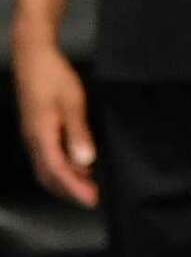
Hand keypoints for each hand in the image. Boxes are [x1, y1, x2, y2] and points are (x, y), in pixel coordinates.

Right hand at [14, 42, 97, 205]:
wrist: (32, 56)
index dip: (75, 188)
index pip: (58, 172)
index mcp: (41, 135)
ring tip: (87, 185)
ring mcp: (31, 135)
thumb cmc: (52, 75)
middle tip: (92, 198)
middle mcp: (33, 140)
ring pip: (45, 168)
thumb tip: (85, 160)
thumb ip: (78, 133)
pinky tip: (75, 163)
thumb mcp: (72, 102)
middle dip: (69, 190)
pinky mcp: (34, 129)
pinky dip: (60, 167)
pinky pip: (45, 157)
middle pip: (48, 176)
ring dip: (64, 180)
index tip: (92, 199)